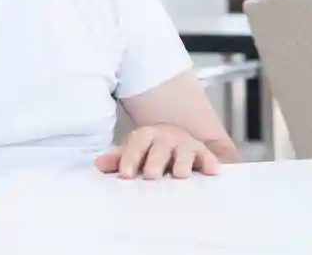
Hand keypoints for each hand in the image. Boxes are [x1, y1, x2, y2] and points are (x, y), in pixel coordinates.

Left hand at [95, 124, 220, 179]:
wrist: (175, 139)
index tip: (125, 174)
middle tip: (151, 176)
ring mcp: (185, 144)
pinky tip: (212, 171)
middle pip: (160, 148)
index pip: (136, 144)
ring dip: (182, 162)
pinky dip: (210, 162)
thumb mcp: (133, 153)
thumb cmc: (150, 150)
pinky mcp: (202, 152)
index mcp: (146, 136)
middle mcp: (166, 137)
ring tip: (180, 174)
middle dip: (155, 161)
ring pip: (184, 151)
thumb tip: (99, 164)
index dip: (130, 158)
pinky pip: (208, 156)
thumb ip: (117, 160)